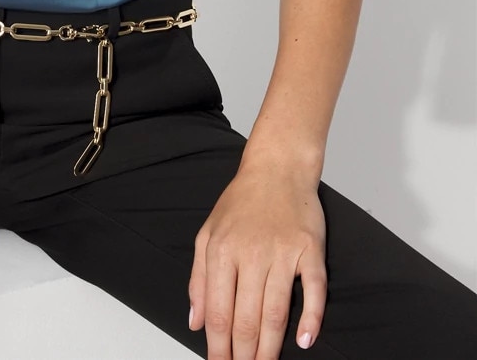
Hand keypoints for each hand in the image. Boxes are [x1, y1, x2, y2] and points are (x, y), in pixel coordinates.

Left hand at [188, 161, 327, 358]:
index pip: (218, 311)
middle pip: (245, 318)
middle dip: (243, 355)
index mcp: (221, 250)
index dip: (218, 346)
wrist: (277, 169)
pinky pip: (314, 291)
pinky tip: (303, 341)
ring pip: (275, 312)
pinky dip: (310, 319)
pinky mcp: (310, 250)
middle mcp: (250, 253)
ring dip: (270, 348)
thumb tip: (195, 322)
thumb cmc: (242, 203)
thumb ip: (198, 279)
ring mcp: (283, 252)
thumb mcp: (208, 233)